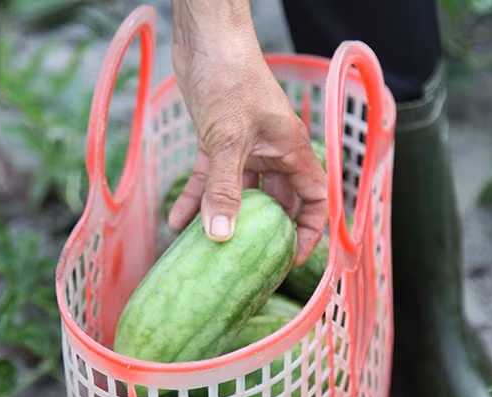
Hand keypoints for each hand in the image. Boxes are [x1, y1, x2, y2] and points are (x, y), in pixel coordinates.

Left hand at [169, 0, 327, 265]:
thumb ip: (224, 189)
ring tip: (206, 249)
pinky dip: (195, 199)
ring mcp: (244, 149)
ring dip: (222, 218)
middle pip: (275, 203)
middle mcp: (272, 153)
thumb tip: (221, 236)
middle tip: (245, 261)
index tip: (290, 259)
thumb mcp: (228, 140)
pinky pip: (208, 180)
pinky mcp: (216, 143)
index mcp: (291, 151)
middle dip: (261, 233)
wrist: (205, 41)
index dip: (308, 231)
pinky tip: (176, 221)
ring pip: (238, 195)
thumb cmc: (230, 78)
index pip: (314, 200)